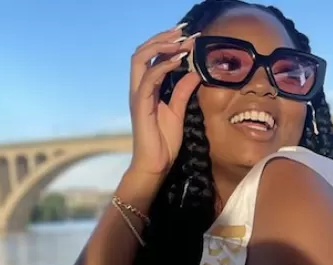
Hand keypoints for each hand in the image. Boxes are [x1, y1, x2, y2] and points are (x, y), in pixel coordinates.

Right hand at [127, 24, 201, 177]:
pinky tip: (178, 60)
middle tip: (184, 32)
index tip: (188, 37)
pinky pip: (149, 79)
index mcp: (146, 88)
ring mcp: (138, 95)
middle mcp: (139, 88)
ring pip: (140, 59)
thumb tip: (194, 72)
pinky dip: (162, 66)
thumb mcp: (178, 111)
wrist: (155, 165)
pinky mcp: (140, 105)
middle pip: (141, 52)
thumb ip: (183, 91)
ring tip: (181, 42)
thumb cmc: (164, 142)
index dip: (166, 43)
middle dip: (162, 38)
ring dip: (161, 46)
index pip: (150, 57)